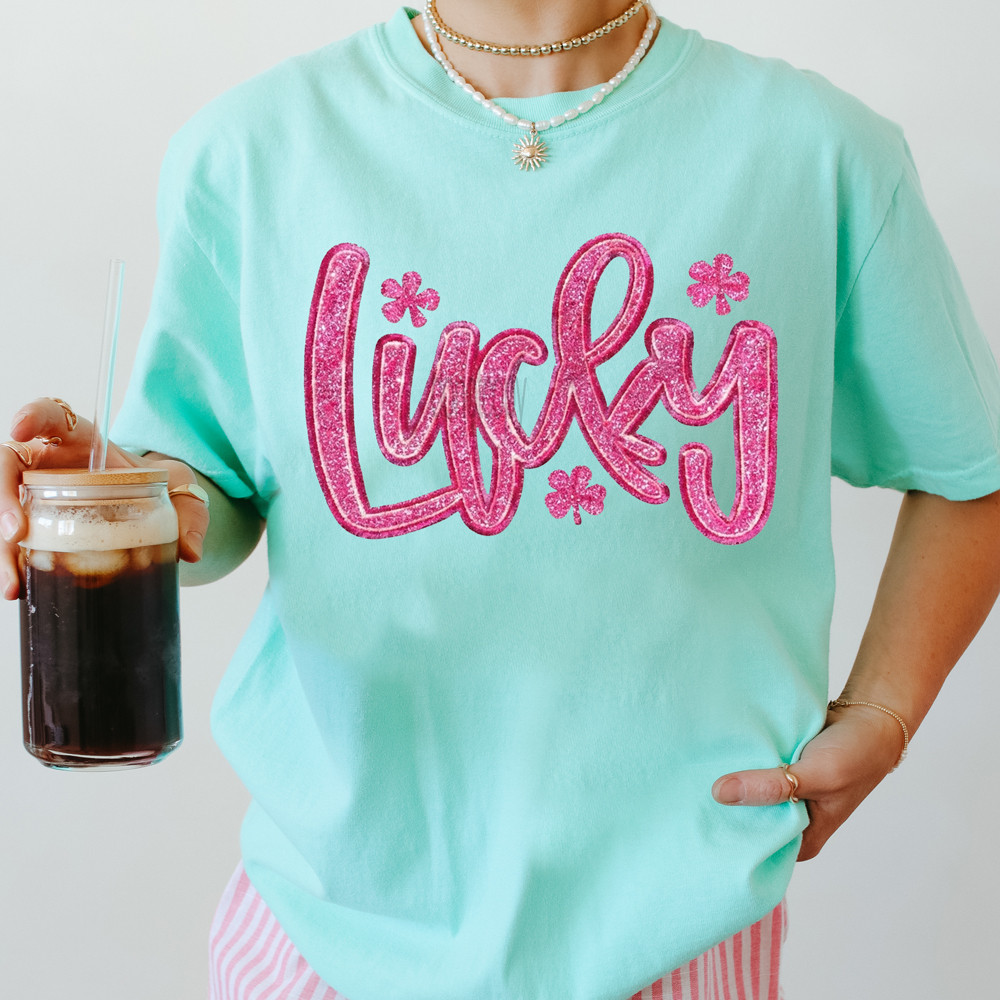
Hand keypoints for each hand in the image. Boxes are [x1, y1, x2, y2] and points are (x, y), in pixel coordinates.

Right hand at [0, 397, 208, 599]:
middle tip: (16, 533)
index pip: (52, 415)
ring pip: (3, 508)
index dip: (32, 416)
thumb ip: (189, 515)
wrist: (155, 504)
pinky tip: (18, 588)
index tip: (20, 428)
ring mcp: (36, 493)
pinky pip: (12, 539)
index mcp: (83, 440)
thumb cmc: (160, 486)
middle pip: (8, 466)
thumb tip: (190, 552)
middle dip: (2, 498)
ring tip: (14, 583)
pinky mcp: (34, 522)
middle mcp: (50, 462)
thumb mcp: (181, 492)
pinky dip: (11, 562)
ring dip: (1, 546)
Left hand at [711, 703, 904, 860]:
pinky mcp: (779, 770)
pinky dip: (739, 762)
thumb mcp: (817, 775)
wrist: (869, 716)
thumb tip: (720, 794)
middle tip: (689, 791)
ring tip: (694, 772)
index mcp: (804, 839)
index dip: (729, 834)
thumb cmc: (855, 754)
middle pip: (748, 818)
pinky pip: (752, 769)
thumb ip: (772, 788)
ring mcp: (784, 795)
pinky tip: (715, 754)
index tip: (698, 818)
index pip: (757, 846)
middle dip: (725, 805)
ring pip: (747, 791)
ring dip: (730, 779)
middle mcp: (792, 820)